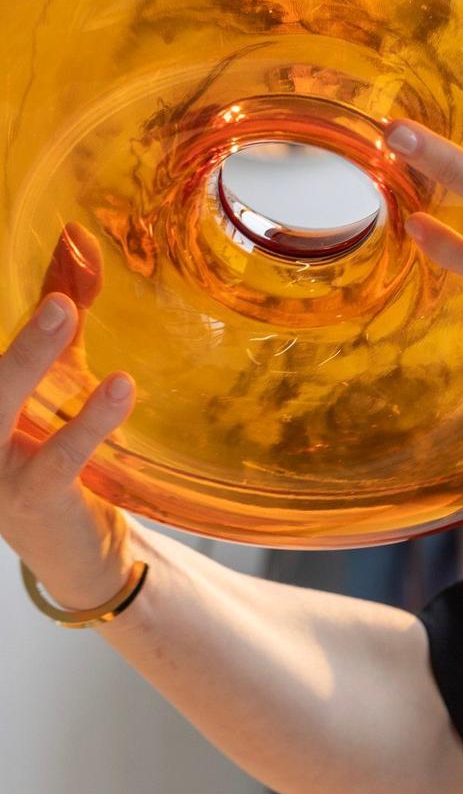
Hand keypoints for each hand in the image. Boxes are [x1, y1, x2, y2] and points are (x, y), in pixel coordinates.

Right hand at [1, 226, 138, 610]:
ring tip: (67, 311)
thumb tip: (75, 244)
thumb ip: (63, 321)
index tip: (46, 242)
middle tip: (45, 280)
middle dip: (10, 332)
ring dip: (29, 357)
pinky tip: (120, 387)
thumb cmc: (54, 455)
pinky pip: (58, 458)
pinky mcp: (32, 500)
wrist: (77, 552)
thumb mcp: (57, 382)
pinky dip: (87, 421)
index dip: (13, 315)